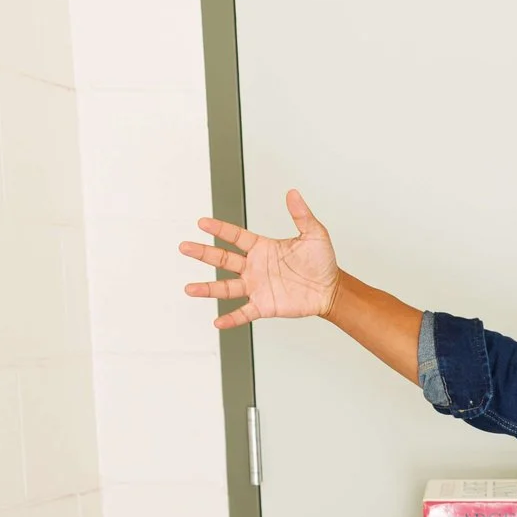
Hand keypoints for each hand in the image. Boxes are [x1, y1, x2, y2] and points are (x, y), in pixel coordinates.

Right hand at [179, 189, 340, 327]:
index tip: (202, 222)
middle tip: (185, 247)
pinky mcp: (264, 305)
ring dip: (208, 289)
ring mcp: (257, 287)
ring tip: (189, 289)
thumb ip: (301, 215)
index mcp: (262, 248)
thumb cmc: (322, 262)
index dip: (219, 229)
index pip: (235, 236)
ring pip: (226, 288)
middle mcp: (254, 267)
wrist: (331, 289)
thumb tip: (293, 193)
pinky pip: (244, 312)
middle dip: (203, 253)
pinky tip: (218, 322)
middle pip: (222, 260)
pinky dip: (232, 318)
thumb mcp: (314, 234)